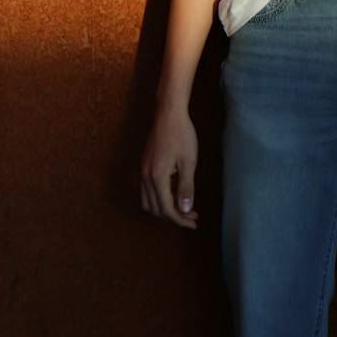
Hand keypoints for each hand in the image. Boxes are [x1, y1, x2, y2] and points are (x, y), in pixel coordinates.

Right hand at [140, 106, 199, 228]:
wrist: (169, 113)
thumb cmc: (182, 135)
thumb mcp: (189, 161)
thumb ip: (186, 187)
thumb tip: (185, 210)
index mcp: (157, 177)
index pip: (166, 208)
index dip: (180, 219)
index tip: (193, 223)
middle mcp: (145, 176)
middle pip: (155, 209)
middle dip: (173, 217)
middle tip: (192, 217)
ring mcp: (142, 171)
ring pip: (147, 202)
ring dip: (164, 210)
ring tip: (183, 210)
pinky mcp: (144, 166)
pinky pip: (146, 191)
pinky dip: (158, 199)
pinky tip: (172, 196)